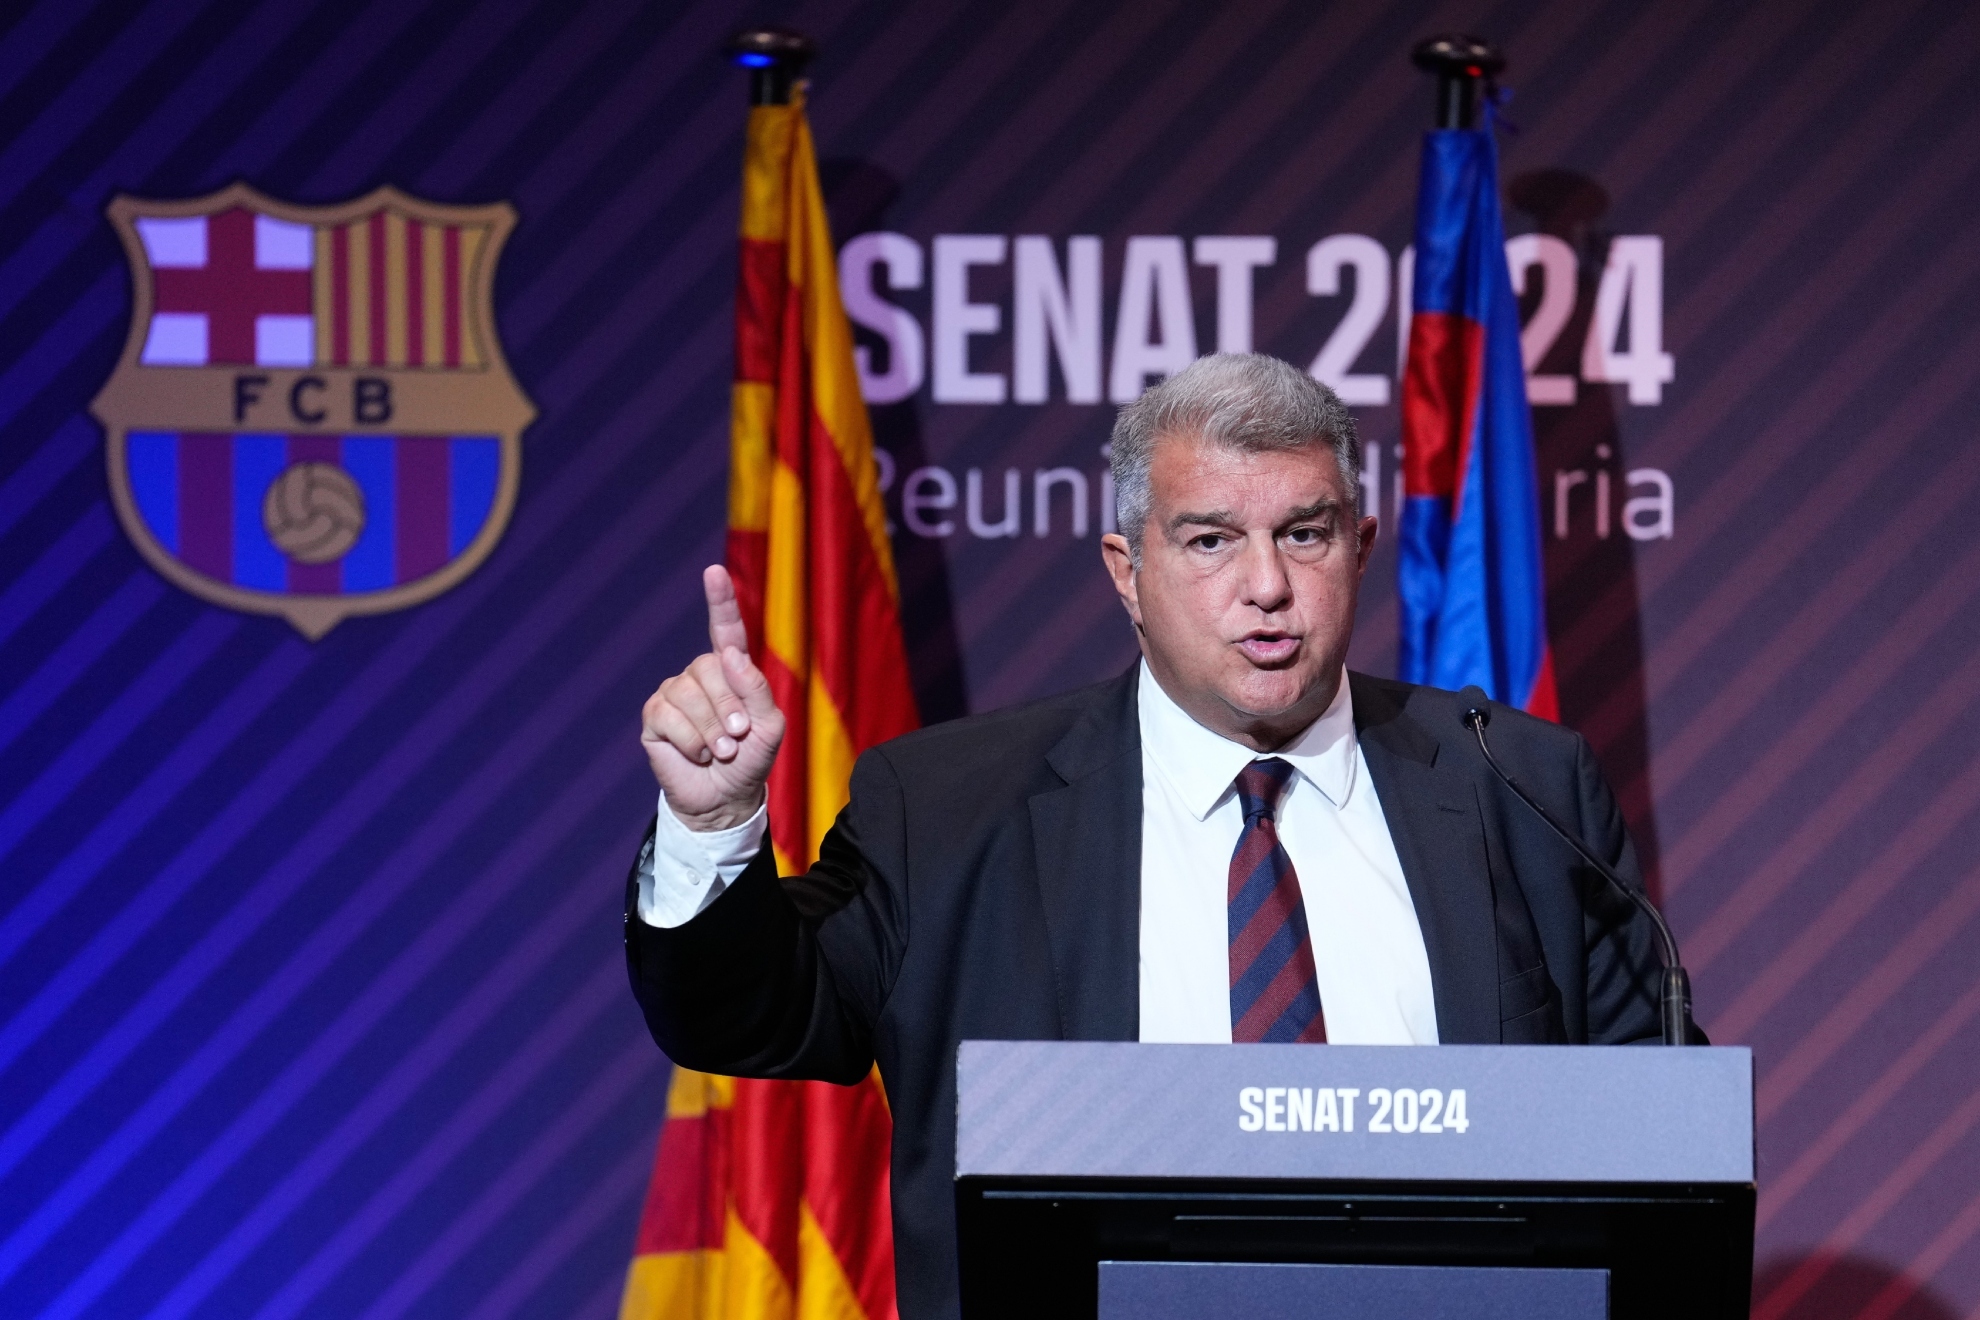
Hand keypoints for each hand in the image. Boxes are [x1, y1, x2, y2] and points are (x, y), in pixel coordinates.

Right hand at [641, 565, 784, 830]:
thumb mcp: (769, 727)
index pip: (725, 629)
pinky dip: (689, 741)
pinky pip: (667, 716)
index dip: (720, 600)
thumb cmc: (751, 760)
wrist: (724, 798)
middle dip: (728, 707)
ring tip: (720, 750)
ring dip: (710, 730)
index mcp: (731, 670)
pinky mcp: (655, 717)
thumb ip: (757, 690)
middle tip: (737, 738)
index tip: (713, 571)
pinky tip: (698, 754)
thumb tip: (729, 655)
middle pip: (709, 668)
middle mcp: (700, 675)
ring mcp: (674, 694)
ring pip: (687, 694)